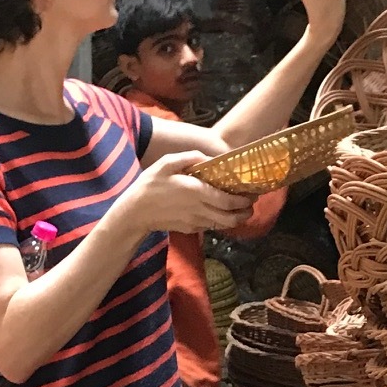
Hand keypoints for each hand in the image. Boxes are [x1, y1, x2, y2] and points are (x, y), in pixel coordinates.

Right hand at [119, 152, 253, 236]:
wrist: (134, 212)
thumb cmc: (149, 185)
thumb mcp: (166, 163)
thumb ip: (189, 157)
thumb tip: (208, 158)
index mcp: (196, 192)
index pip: (229, 201)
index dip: (244, 200)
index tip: (252, 194)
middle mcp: (199, 210)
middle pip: (231, 218)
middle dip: (245, 212)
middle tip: (250, 204)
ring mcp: (195, 222)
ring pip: (223, 225)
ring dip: (235, 219)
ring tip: (240, 210)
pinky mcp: (190, 229)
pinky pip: (210, 226)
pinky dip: (219, 221)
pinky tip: (219, 212)